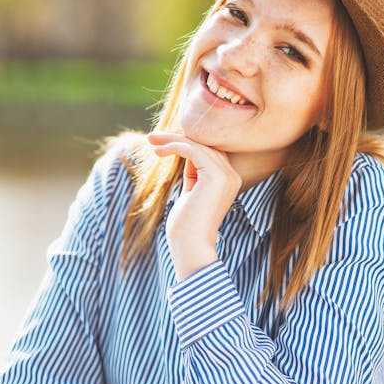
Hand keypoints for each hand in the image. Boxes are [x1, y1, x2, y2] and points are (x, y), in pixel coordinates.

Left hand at [147, 131, 241, 279]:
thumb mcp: (190, 193)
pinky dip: (174, 146)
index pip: (208, 151)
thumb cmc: (186, 226)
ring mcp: (226, 175)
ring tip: (151, 141)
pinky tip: (158, 152)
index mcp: (228, 180)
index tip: (162, 142)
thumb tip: (185, 152)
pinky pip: (193, 150)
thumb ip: (192, 173)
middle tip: (152, 137)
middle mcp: (231, 175)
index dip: (185, 142)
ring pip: (197, 144)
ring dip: (171, 140)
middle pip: (204, 144)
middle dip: (176, 136)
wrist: (190, 246)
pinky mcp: (215, 176)